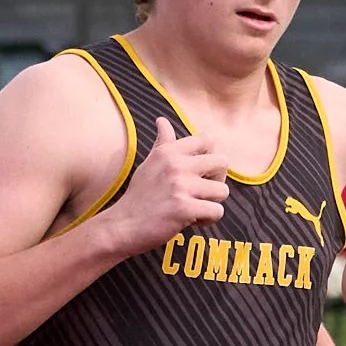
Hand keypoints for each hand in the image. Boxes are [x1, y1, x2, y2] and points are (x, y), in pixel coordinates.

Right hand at [103, 117, 229, 254]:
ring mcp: (181, 186)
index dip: (210, 157)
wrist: (123, 226)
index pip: (208, 139)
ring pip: (222, 190)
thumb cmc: (139, 196)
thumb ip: (163, 142)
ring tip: (196, 208)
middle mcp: (176, 165)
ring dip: (213, 202)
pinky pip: (217, 211)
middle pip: (222, 162)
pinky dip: (209, 219)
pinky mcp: (184, 209)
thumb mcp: (149, 163)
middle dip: (217, 179)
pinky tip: (193, 220)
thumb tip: (162, 120)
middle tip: (203, 192)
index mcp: (169, 151)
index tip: (201, 172)